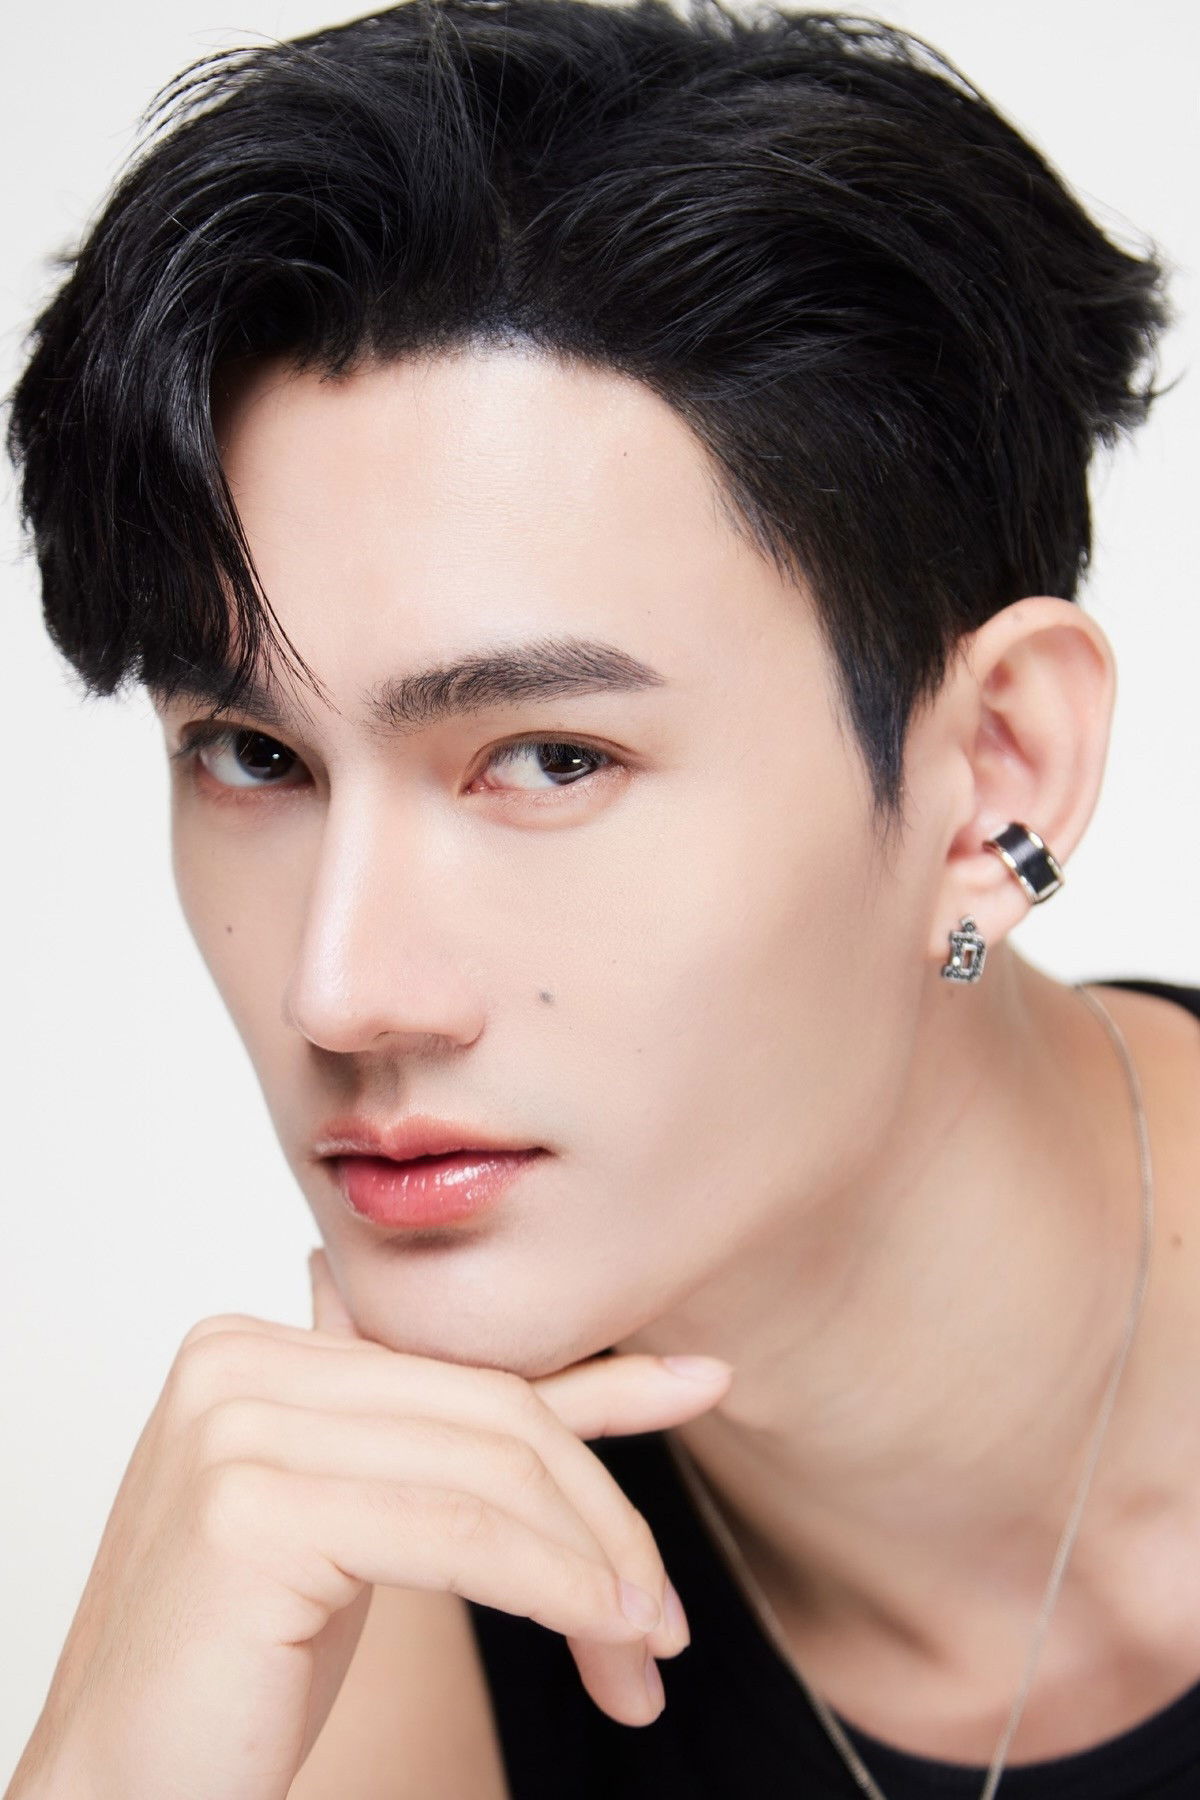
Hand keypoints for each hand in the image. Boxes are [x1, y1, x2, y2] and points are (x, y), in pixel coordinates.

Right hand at [5, 1250, 732, 1799]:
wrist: (117, 1782)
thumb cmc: (235, 1665)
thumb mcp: (365, 1526)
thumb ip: (454, 1446)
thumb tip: (597, 1368)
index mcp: (253, 1348)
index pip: (462, 1370)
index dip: (596, 1387)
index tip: (700, 1383)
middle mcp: (238, 1362)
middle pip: (487, 1416)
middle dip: (600, 1517)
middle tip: (660, 1616)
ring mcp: (236, 1424)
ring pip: (488, 1473)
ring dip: (592, 1567)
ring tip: (642, 1648)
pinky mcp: (251, 1506)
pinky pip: (457, 1532)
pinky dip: (553, 1584)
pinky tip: (601, 1630)